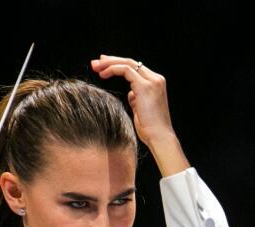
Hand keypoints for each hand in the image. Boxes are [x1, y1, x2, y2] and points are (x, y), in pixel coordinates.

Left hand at [91, 54, 189, 176]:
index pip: (136, 68)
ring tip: (95, 67)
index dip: (118, 65)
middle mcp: (156, 79)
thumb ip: (137, 100)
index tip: (104, 67)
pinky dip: (113, 69)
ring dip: (109, 63)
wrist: (159, 138)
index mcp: (156, 84)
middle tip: (95, 62)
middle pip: (131, 62)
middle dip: (111, 61)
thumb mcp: (141, 111)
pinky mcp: (145, 86)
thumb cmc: (150, 130)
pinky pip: (126, 70)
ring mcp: (152, 81)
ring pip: (128, 63)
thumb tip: (131, 94)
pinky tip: (103, 75)